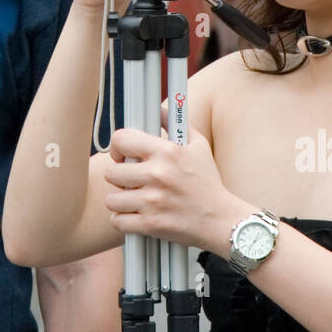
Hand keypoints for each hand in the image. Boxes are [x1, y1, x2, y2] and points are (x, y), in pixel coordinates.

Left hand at [103, 127, 251, 254]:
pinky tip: (135, 216)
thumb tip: (158, 107)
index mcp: (166, 152)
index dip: (118, 148)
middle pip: (111, 172)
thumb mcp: (197, 145)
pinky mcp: (151, 225)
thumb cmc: (208, 181)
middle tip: (131, 180)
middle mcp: (157, 174)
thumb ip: (175, 122)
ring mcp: (153, 201)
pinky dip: (123, 220)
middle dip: (119, 177)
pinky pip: (117, 221)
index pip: (121, 140)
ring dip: (120, 201)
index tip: (123, 156)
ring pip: (111, 199)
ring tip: (133, 200)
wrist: (221, 220)